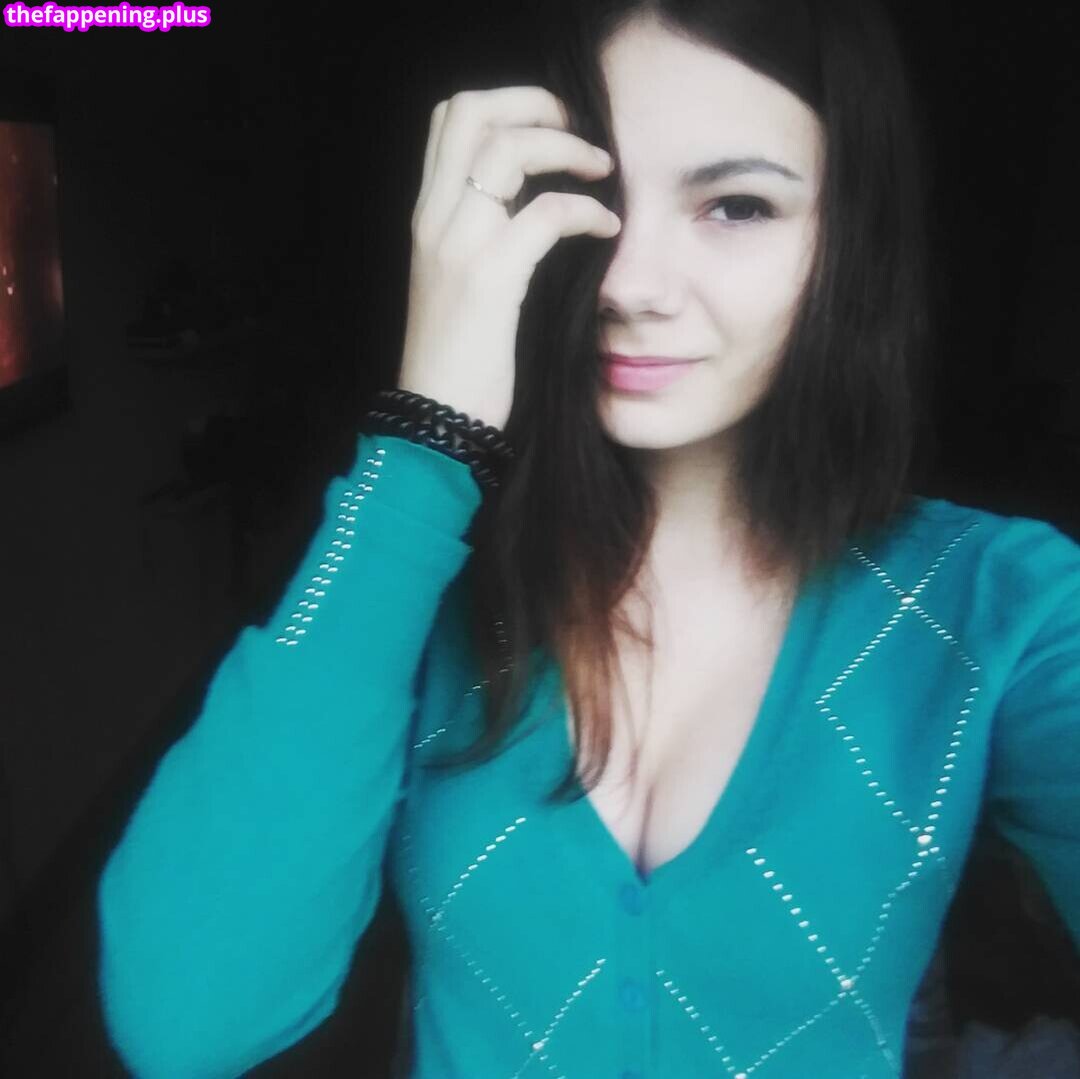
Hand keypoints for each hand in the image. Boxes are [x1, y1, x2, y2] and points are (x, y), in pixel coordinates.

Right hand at [397, 85, 619, 430]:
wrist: (436, 418)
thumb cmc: (459, 359)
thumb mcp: (459, 284)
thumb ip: (484, 238)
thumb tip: (537, 204)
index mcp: (427, 216)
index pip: (450, 118)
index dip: (507, 104)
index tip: (551, 126)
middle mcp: (434, 219)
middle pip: (474, 112)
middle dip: (536, 105)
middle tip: (581, 133)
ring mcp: (458, 246)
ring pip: (508, 150)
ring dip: (566, 148)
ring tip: (602, 170)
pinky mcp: (489, 280)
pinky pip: (546, 215)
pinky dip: (585, 210)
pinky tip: (608, 228)